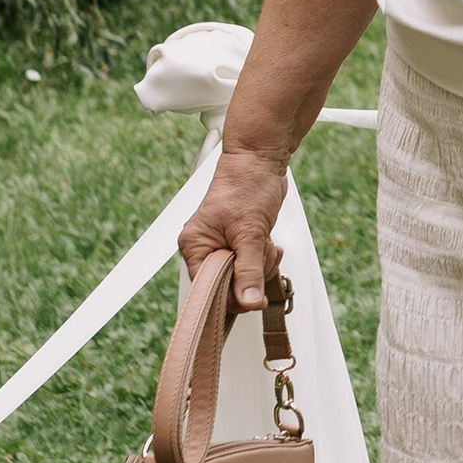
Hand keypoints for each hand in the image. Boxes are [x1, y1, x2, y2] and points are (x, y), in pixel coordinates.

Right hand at [176, 139, 288, 312]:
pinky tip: (268, 243)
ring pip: (243, 277)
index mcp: (194, 245)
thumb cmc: (247, 185)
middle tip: (259, 252)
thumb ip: (249, 270)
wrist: (261, 160)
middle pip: (227, 286)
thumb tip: (248, 301)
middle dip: (251, 273)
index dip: (231, 297)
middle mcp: (204, 248)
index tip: (253, 297)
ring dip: (261, 264)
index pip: (206, 289)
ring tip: (263, 241)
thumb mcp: (249, 232)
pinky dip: (264, 257)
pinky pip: (253, 264)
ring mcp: (222, 246)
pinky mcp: (239, 243)